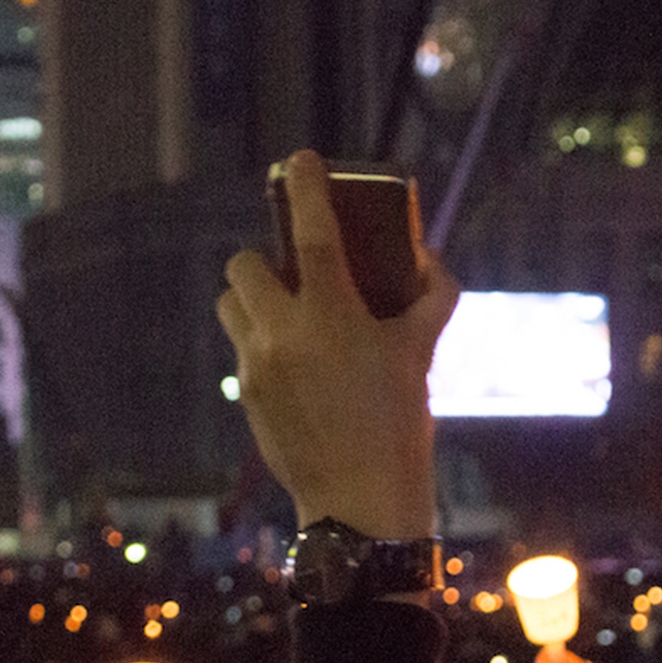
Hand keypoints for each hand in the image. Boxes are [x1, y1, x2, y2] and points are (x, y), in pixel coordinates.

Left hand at [217, 150, 459, 539]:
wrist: (361, 503)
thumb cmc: (400, 426)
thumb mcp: (422, 356)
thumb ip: (431, 298)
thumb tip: (427, 258)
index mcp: (334, 317)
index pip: (313, 236)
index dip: (306, 190)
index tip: (300, 160)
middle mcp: (285, 335)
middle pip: (246, 264)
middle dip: (266, 259)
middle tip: (294, 272)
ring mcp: (258, 366)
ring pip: (231, 304)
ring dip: (253, 298)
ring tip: (286, 315)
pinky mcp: (246, 395)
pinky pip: (241, 347)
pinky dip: (262, 341)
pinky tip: (294, 364)